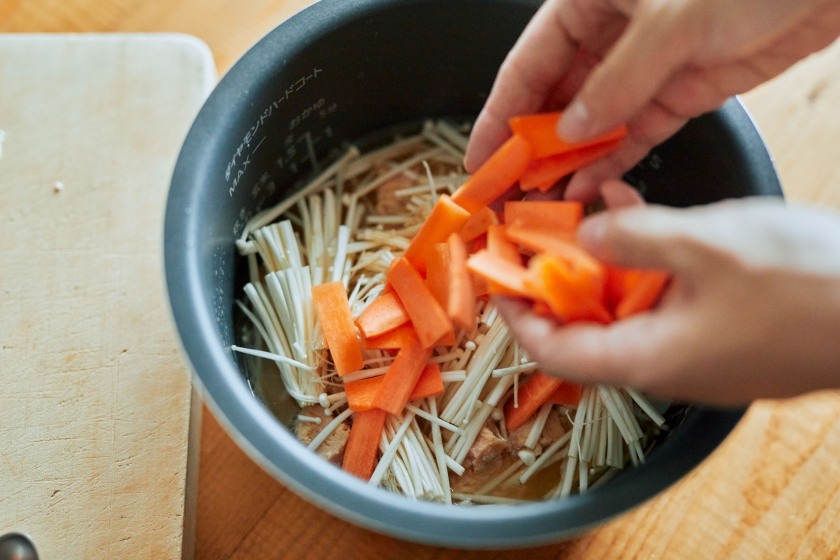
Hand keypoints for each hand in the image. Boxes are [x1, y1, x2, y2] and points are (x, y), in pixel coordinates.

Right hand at [466, 0, 839, 201]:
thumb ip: (618, 80)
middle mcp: (611, 32)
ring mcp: (646, 66)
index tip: (480, 156)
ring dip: (569, 162)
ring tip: (543, 201)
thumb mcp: (673, 19)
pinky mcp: (680, 91)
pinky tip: (587, 188)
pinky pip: (634, 134)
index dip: (500, 112)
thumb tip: (571, 129)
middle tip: (509, 190)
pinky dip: (611, 161)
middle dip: (531, 145)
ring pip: (593, 121)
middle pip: (556, 96)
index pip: (529, 63)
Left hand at [495, 191, 839, 404]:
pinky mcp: (726, 338)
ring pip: (630, 311)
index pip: (555, 352)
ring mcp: (699, 356)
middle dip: (563, 280)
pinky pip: (668, 305)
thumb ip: (636, 238)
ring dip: (610, 264)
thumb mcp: (708, 245)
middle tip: (544, 236)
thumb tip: (587, 234)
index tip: (498, 280)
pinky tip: (651, 222)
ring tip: (600, 213)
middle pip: (589, 330)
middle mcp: (666, 367)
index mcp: (648, 359)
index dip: (518, 318)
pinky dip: (650, 266)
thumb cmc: (806, 285)